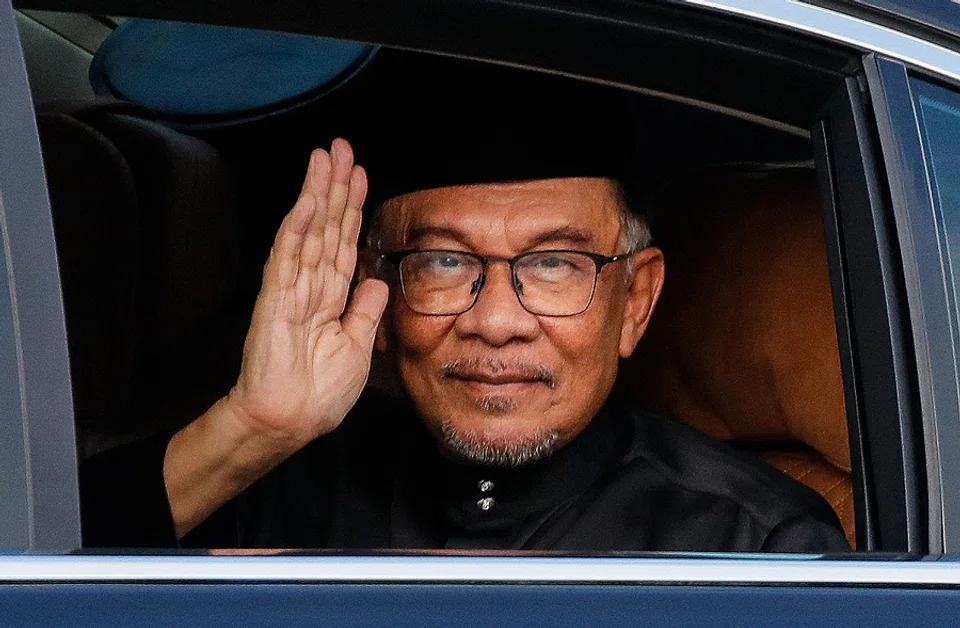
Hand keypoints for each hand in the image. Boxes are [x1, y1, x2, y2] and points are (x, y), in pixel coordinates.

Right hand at [226, 139, 388, 446]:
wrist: (290, 421)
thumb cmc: (320, 394)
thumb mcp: (357, 348)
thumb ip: (364, 312)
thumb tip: (376, 281)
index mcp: (331, 299)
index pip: (343, 243)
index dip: (352, 210)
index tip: (359, 177)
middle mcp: (312, 286)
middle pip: (327, 227)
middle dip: (336, 188)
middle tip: (342, 149)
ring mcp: (292, 289)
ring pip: (308, 231)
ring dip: (318, 193)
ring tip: (326, 158)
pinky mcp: (276, 298)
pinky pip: (289, 256)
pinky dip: (299, 226)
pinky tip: (308, 199)